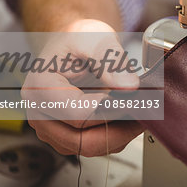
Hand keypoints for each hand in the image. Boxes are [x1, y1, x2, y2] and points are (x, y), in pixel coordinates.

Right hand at [24, 19, 143, 156]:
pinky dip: (117, 135)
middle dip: (120, 127)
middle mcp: (39, 114)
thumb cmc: (80, 39)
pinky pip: (96, 147)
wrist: (77, 46)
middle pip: (83, 140)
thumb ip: (111, 60)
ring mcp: (52, 130)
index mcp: (39, 88)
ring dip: (121, 133)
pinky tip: (129, 115)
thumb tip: (129, 86)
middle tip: (146, 108)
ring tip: (141, 109)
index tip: (136, 97)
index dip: (112, 109)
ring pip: (92, 147)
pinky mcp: (67, 137)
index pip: (78, 114)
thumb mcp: (96, 38)